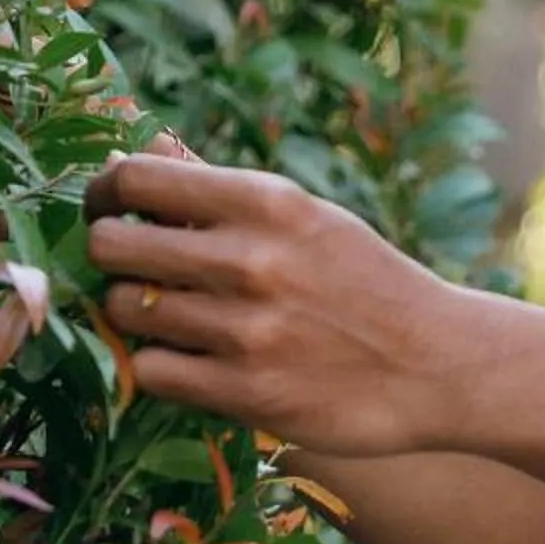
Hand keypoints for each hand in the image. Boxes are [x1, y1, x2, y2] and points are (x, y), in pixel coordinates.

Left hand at [82, 154, 475, 457]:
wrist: (438, 365)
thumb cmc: (363, 282)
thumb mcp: (304, 216)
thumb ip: (218, 189)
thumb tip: (135, 149)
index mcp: (266, 203)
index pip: (136, 178)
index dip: (105, 194)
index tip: (110, 209)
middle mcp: (250, 261)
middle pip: (110, 246)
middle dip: (109, 257)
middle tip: (134, 269)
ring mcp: (245, 331)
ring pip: (125, 311)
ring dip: (136, 314)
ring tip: (169, 317)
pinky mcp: (245, 394)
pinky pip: (151, 371)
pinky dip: (160, 365)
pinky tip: (190, 359)